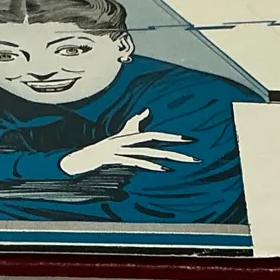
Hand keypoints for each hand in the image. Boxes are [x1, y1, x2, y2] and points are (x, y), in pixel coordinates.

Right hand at [59, 110, 198, 176]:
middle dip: (177, 152)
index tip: (190, 141)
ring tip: (182, 163)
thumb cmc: (106, 145)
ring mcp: (123, 150)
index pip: (157, 135)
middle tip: (195, 158)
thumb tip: (148, 110)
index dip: (173, 137)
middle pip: (158, 144)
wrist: (84, 156)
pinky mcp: (116, 158)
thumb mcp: (122, 133)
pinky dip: (150, 165)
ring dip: (167, 158)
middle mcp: (130, 141)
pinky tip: (162, 169)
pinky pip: (136, 162)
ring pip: (149, 153)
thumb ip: (136, 122)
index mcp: (133, 136)